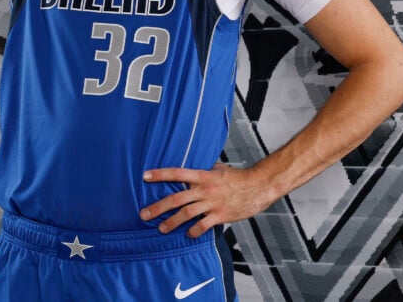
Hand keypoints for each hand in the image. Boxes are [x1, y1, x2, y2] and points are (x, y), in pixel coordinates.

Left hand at [140, 163, 274, 237]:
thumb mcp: (219, 169)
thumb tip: (196, 168)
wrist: (259, 186)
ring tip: (161, 228)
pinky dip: (194, 231)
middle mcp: (205, 189)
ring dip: (172, 222)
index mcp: (203, 176)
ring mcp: (212, 203)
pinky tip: (188, 234)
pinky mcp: (220, 216)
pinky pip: (202, 226)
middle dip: (158, 207)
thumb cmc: (239, 178)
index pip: (177, 173)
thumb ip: (205, 170)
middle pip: (176, 198)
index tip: (145, 176)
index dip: (160, 174)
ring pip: (186, 214)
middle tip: (144, 214)